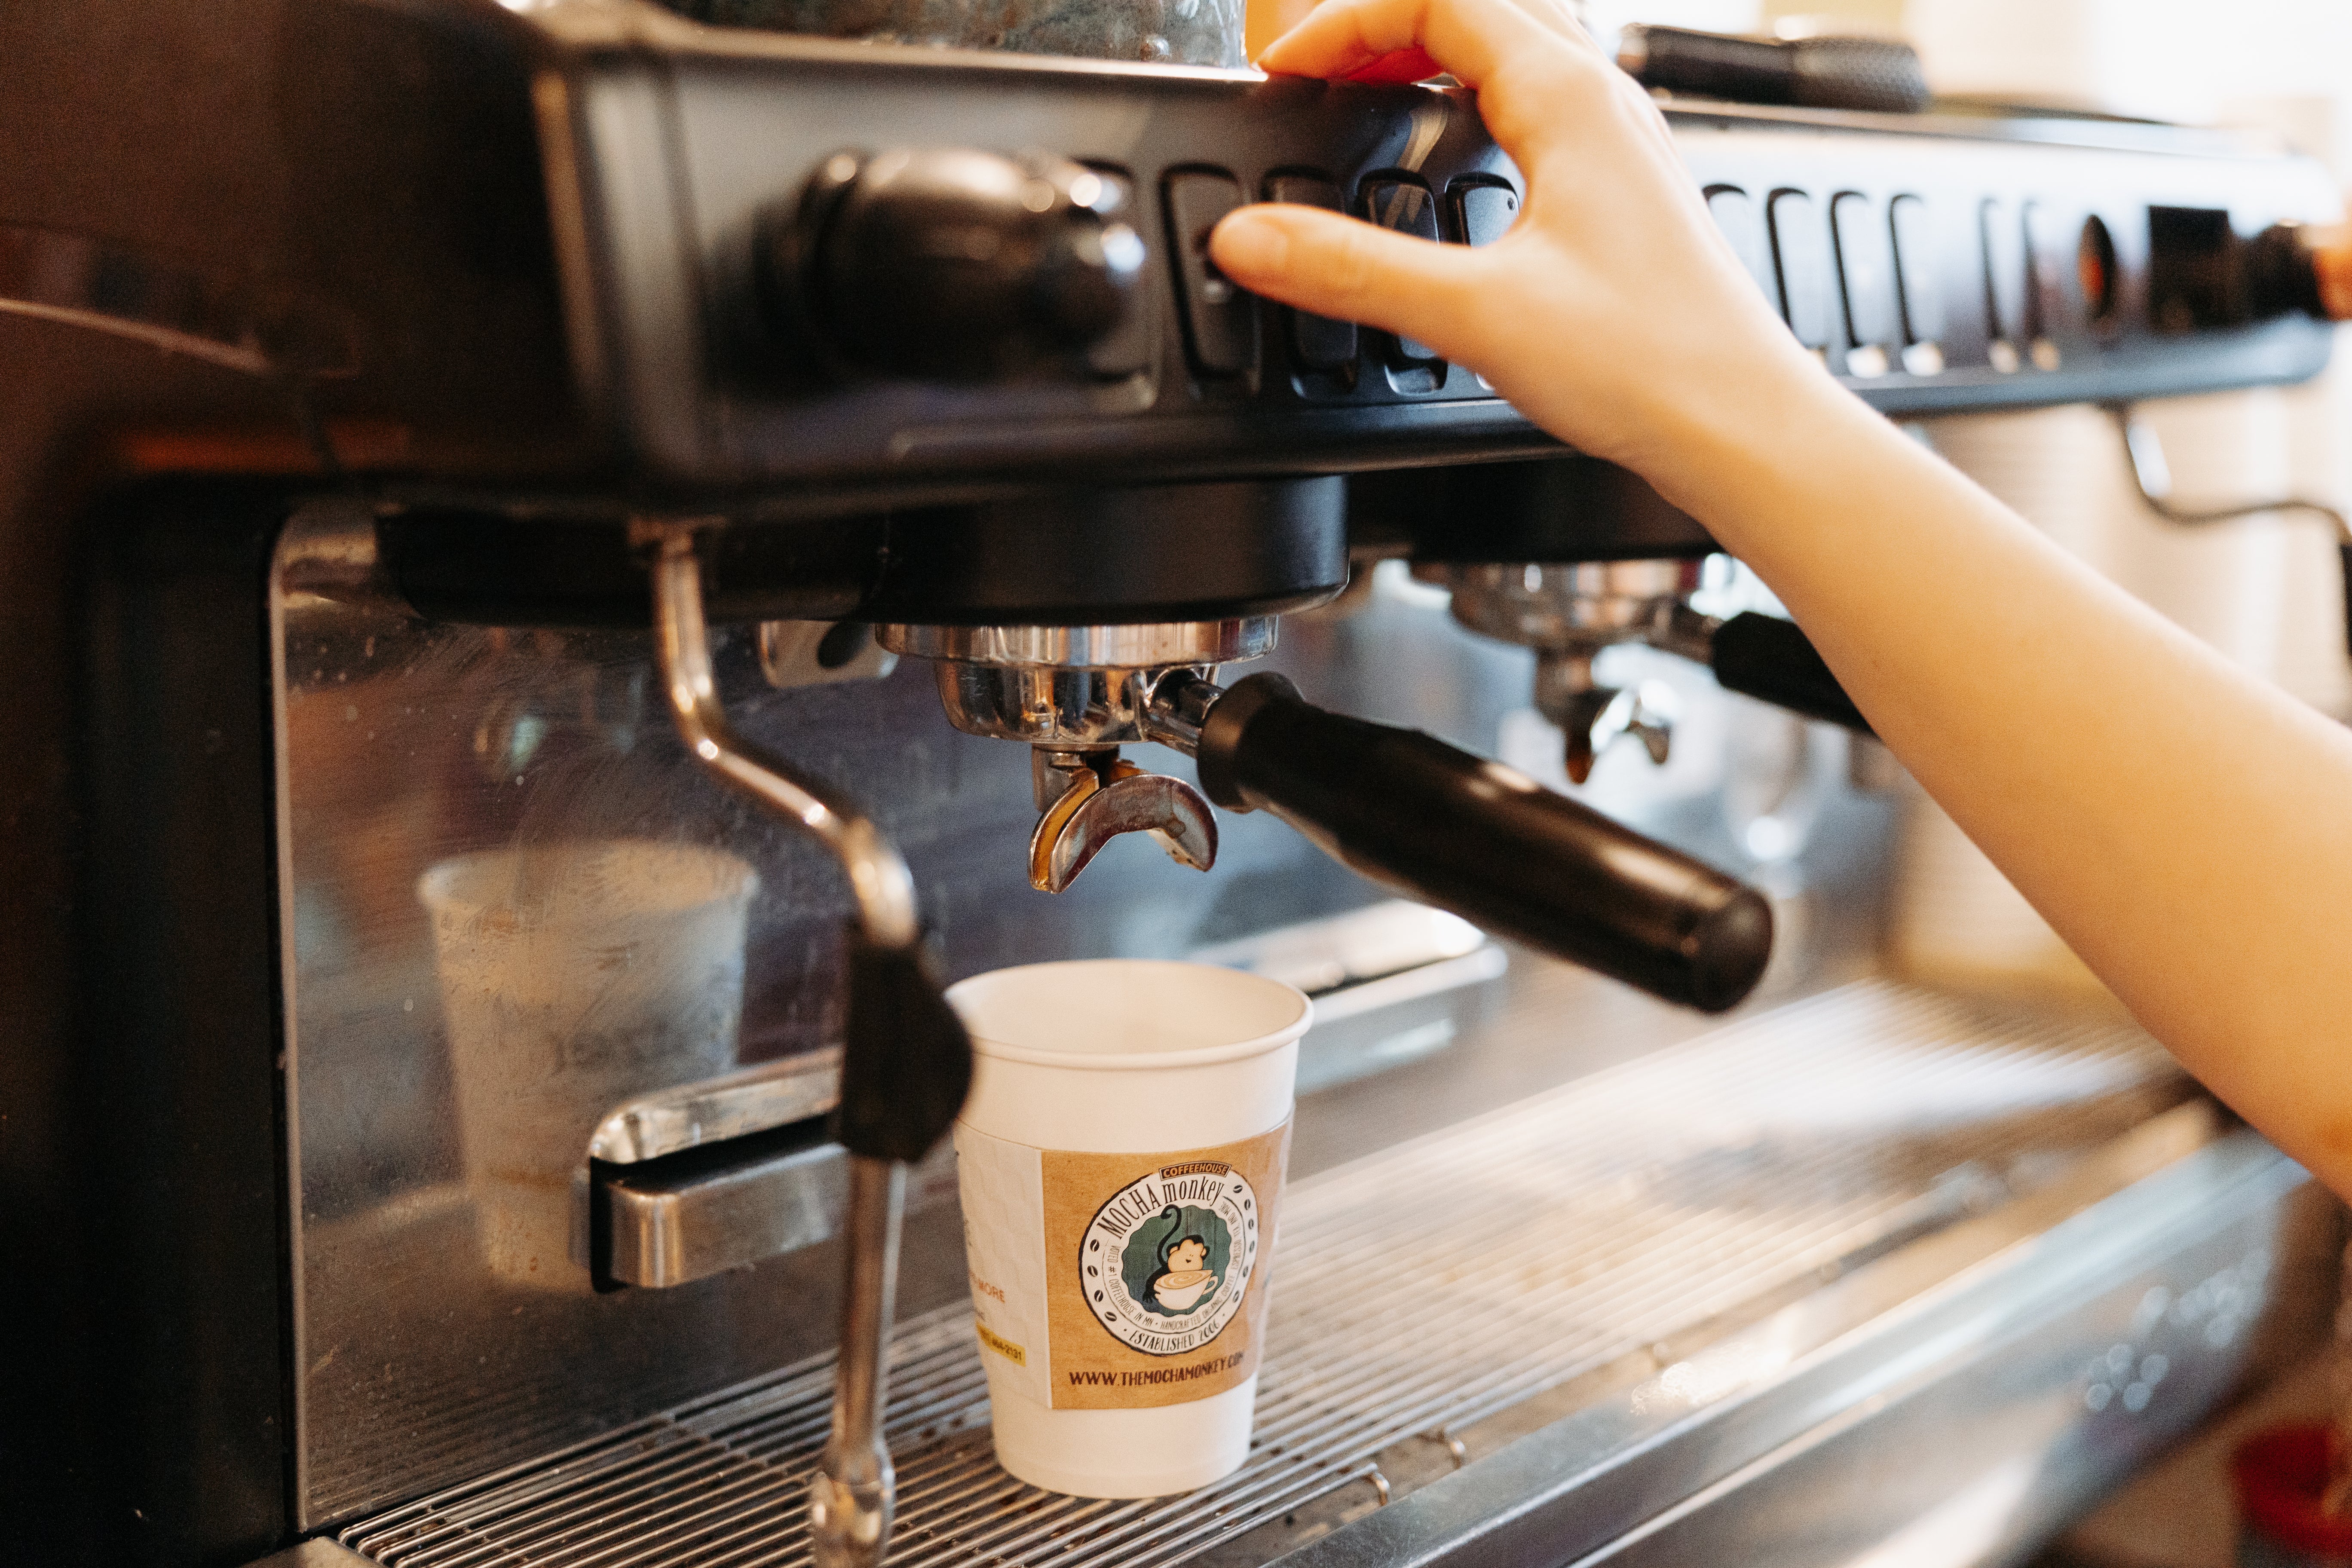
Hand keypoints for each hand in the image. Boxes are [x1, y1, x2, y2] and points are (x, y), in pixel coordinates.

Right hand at [1210, 0, 1842, 484]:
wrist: (1739, 424)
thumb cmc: (1651, 362)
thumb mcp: (1475, 314)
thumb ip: (1353, 271)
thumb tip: (1253, 239)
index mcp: (1570, 98)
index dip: (1346, 21)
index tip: (1287, 68)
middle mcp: (1605, 102)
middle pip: (1481, 4)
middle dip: (1388, 23)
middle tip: (1320, 70)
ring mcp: (1621, 141)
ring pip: (1520, 46)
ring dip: (1438, 51)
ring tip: (1373, 90)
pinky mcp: (1624, 189)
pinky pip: (1544, 101)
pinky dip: (1480, 98)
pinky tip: (1456, 153)